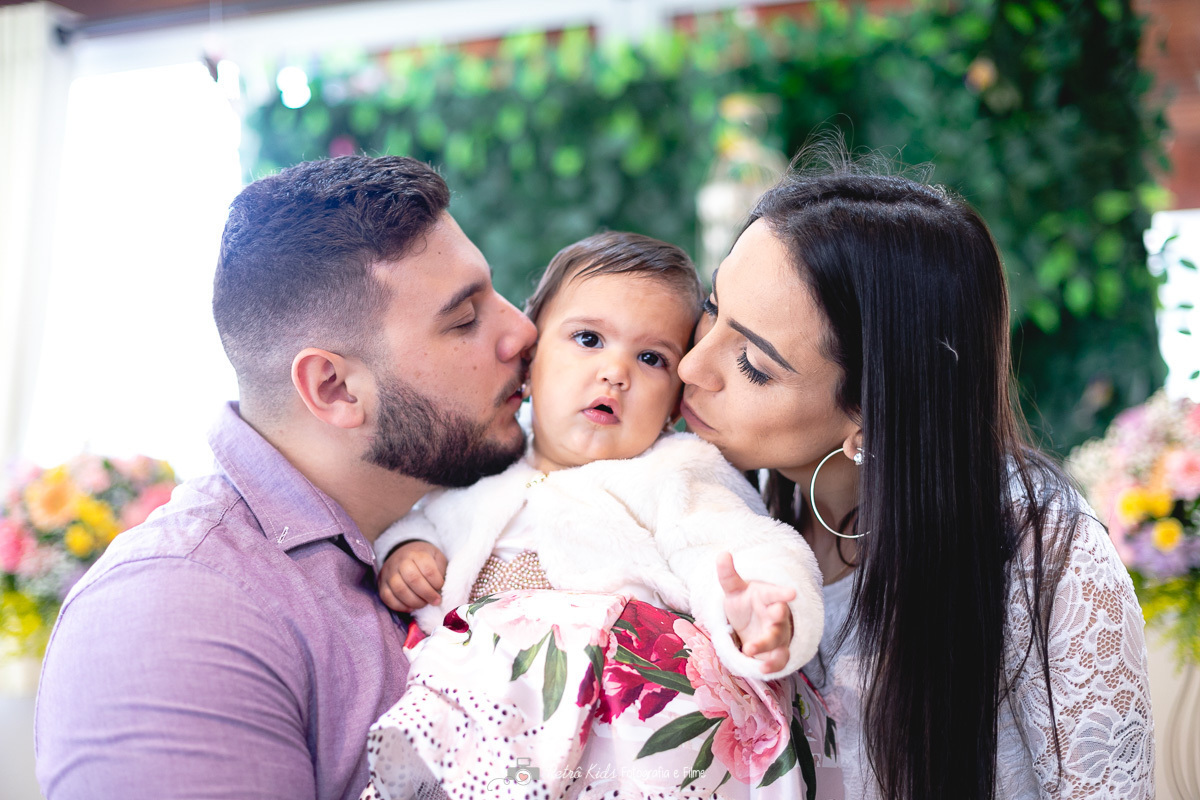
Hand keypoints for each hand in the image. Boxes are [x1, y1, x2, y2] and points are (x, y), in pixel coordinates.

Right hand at [378, 541, 447, 612]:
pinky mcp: (381, 584)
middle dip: (427, 594)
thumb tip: (442, 588)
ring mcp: (389, 572)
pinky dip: (400, 606)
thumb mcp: (436, 557)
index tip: (441, 587)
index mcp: (417, 553)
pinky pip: (387, 598)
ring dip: (415, 602)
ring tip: (424, 604)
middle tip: (435, 600)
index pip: (428, 569)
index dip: (436, 582)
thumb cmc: (425, 559)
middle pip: (413, 579)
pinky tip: (411, 607)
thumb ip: (441, 570)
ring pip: (399, 590)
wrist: (405, 552)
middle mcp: (400, 561)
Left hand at [717, 552, 794, 673]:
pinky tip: (762, 670)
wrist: (751, 622)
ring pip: (778, 640)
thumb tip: (722, 553)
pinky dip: (773, 665)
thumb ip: (728, 575)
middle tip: (773, 615)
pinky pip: (780, 659)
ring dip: (768, 646)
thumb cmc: (745, 602)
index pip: (776, 594)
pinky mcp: (777, 651)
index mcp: (767, 597)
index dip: (783, 594)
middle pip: (779, 618)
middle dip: (777, 618)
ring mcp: (779, 634)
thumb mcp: (734, 589)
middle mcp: (776, 615)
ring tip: (750, 649)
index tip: (792, 593)